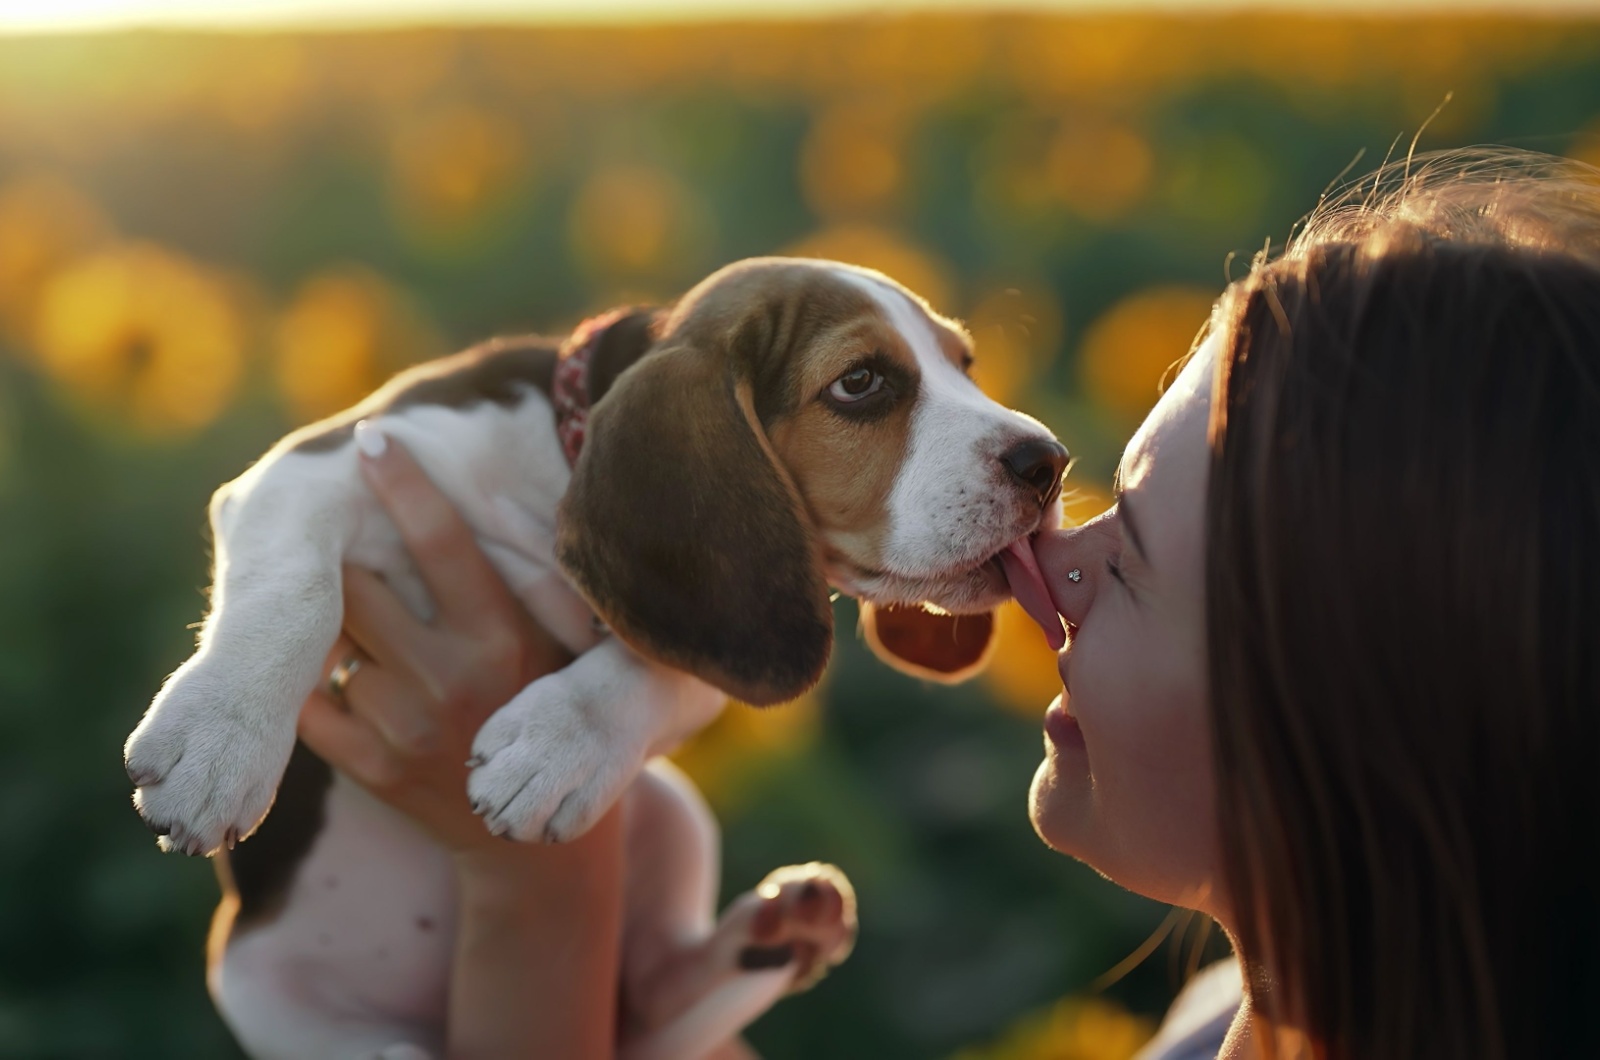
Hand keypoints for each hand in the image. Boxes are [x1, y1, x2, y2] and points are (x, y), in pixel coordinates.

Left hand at [296, 426, 573, 854]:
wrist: (532, 836)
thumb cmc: (542, 709)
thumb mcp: (550, 643)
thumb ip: (512, 584)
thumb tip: (459, 500)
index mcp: (504, 637)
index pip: (443, 543)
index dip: (405, 486)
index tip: (372, 440)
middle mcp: (454, 678)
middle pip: (361, 586)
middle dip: (352, 566)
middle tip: (354, 552)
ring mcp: (407, 727)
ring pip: (336, 644)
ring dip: (346, 635)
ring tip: (385, 648)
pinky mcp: (373, 768)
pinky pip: (313, 702)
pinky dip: (320, 686)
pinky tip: (359, 687)